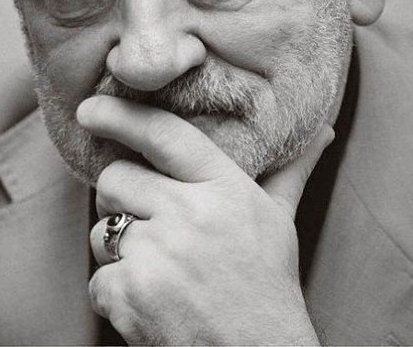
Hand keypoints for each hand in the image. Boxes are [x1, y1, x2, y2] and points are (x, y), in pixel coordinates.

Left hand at [78, 96, 333, 345]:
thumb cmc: (266, 284)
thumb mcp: (279, 221)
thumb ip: (290, 171)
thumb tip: (322, 130)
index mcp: (225, 188)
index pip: (164, 134)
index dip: (121, 116)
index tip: (90, 109)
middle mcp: (191, 213)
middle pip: (115, 179)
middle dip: (120, 199)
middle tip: (148, 223)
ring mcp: (160, 253)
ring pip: (102, 230)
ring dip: (119, 251)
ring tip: (159, 270)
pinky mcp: (132, 293)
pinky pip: (98, 279)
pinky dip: (116, 295)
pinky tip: (152, 304)